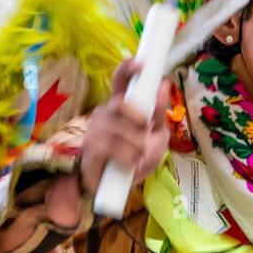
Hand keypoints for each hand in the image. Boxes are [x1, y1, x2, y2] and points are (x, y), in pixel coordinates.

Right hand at [79, 58, 169, 195]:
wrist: (121, 188)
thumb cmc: (137, 157)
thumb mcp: (156, 136)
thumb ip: (158, 113)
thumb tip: (163, 84)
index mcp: (122, 106)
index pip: (120, 81)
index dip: (128, 69)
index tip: (141, 64)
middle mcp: (106, 113)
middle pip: (120, 104)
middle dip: (137, 119)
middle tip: (144, 132)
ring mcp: (95, 130)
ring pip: (118, 129)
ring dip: (135, 145)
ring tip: (138, 155)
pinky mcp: (89, 149)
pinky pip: (109, 147)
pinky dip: (125, 156)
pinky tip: (129, 163)